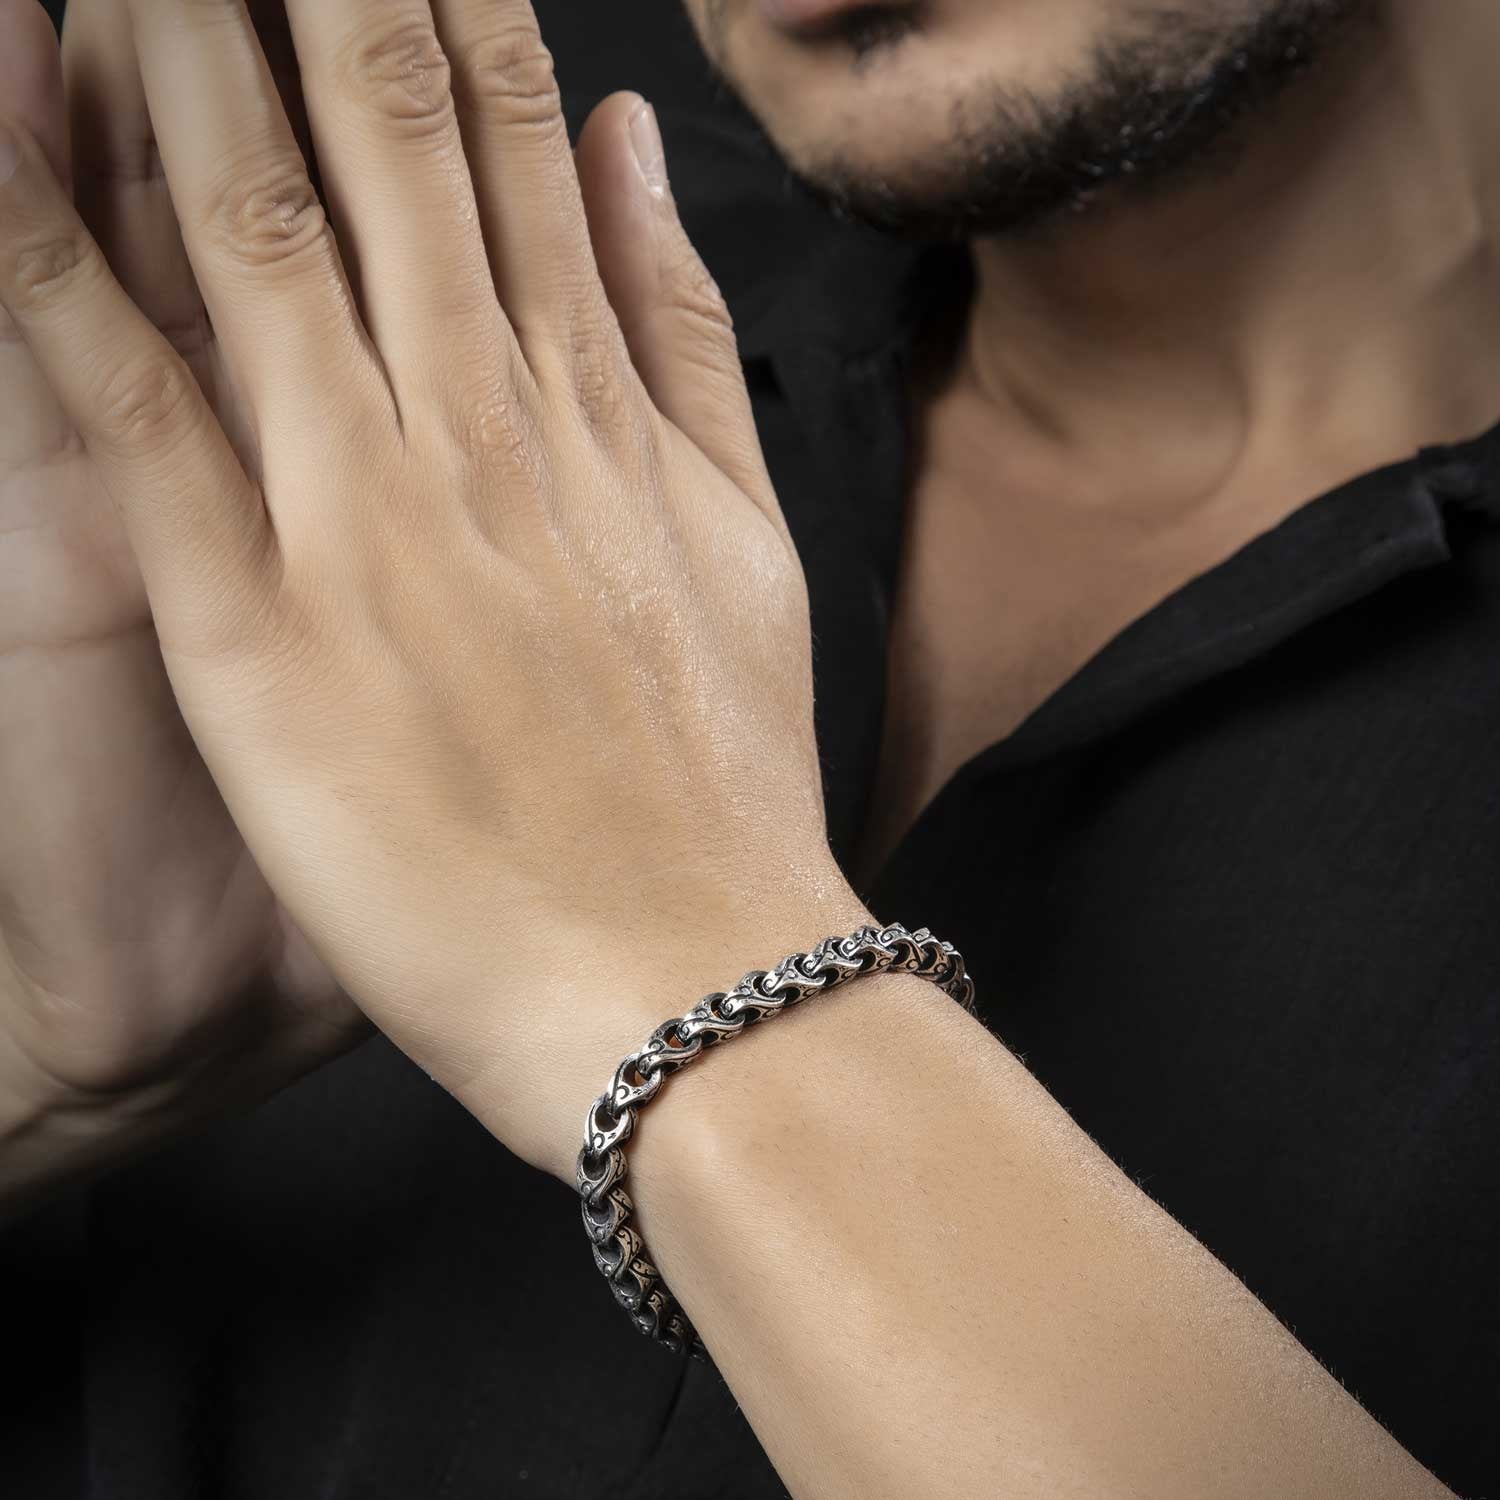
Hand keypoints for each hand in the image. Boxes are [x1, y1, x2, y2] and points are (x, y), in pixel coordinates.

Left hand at [0, 0, 869, 1182]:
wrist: (689, 987)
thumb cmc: (724, 789)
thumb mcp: (746, 546)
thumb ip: (682, 344)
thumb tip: (641, 162)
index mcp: (593, 413)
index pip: (510, 148)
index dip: (446, 4)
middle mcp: (481, 424)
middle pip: (378, 139)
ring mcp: (369, 513)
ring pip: (248, 221)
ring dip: (173, 48)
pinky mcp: (260, 622)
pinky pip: (133, 398)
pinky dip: (48, 247)